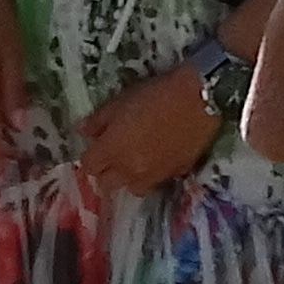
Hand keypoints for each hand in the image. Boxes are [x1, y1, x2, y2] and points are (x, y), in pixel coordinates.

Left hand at [78, 61, 218, 196]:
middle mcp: (130, 170)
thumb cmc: (156, 94)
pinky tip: (159, 158)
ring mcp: (154, 175)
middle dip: (106, 172)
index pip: (88, 167)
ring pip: (132, 189)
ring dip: (129, 178)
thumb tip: (83, 132)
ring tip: (135, 161)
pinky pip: (158, 180)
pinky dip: (153, 174)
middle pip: (106, 184)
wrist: (200, 99)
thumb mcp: (120, 101)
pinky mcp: (176, 173)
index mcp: (112, 150)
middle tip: (113, 155)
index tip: (96, 147)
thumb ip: (99, 120)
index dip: (90, 157)